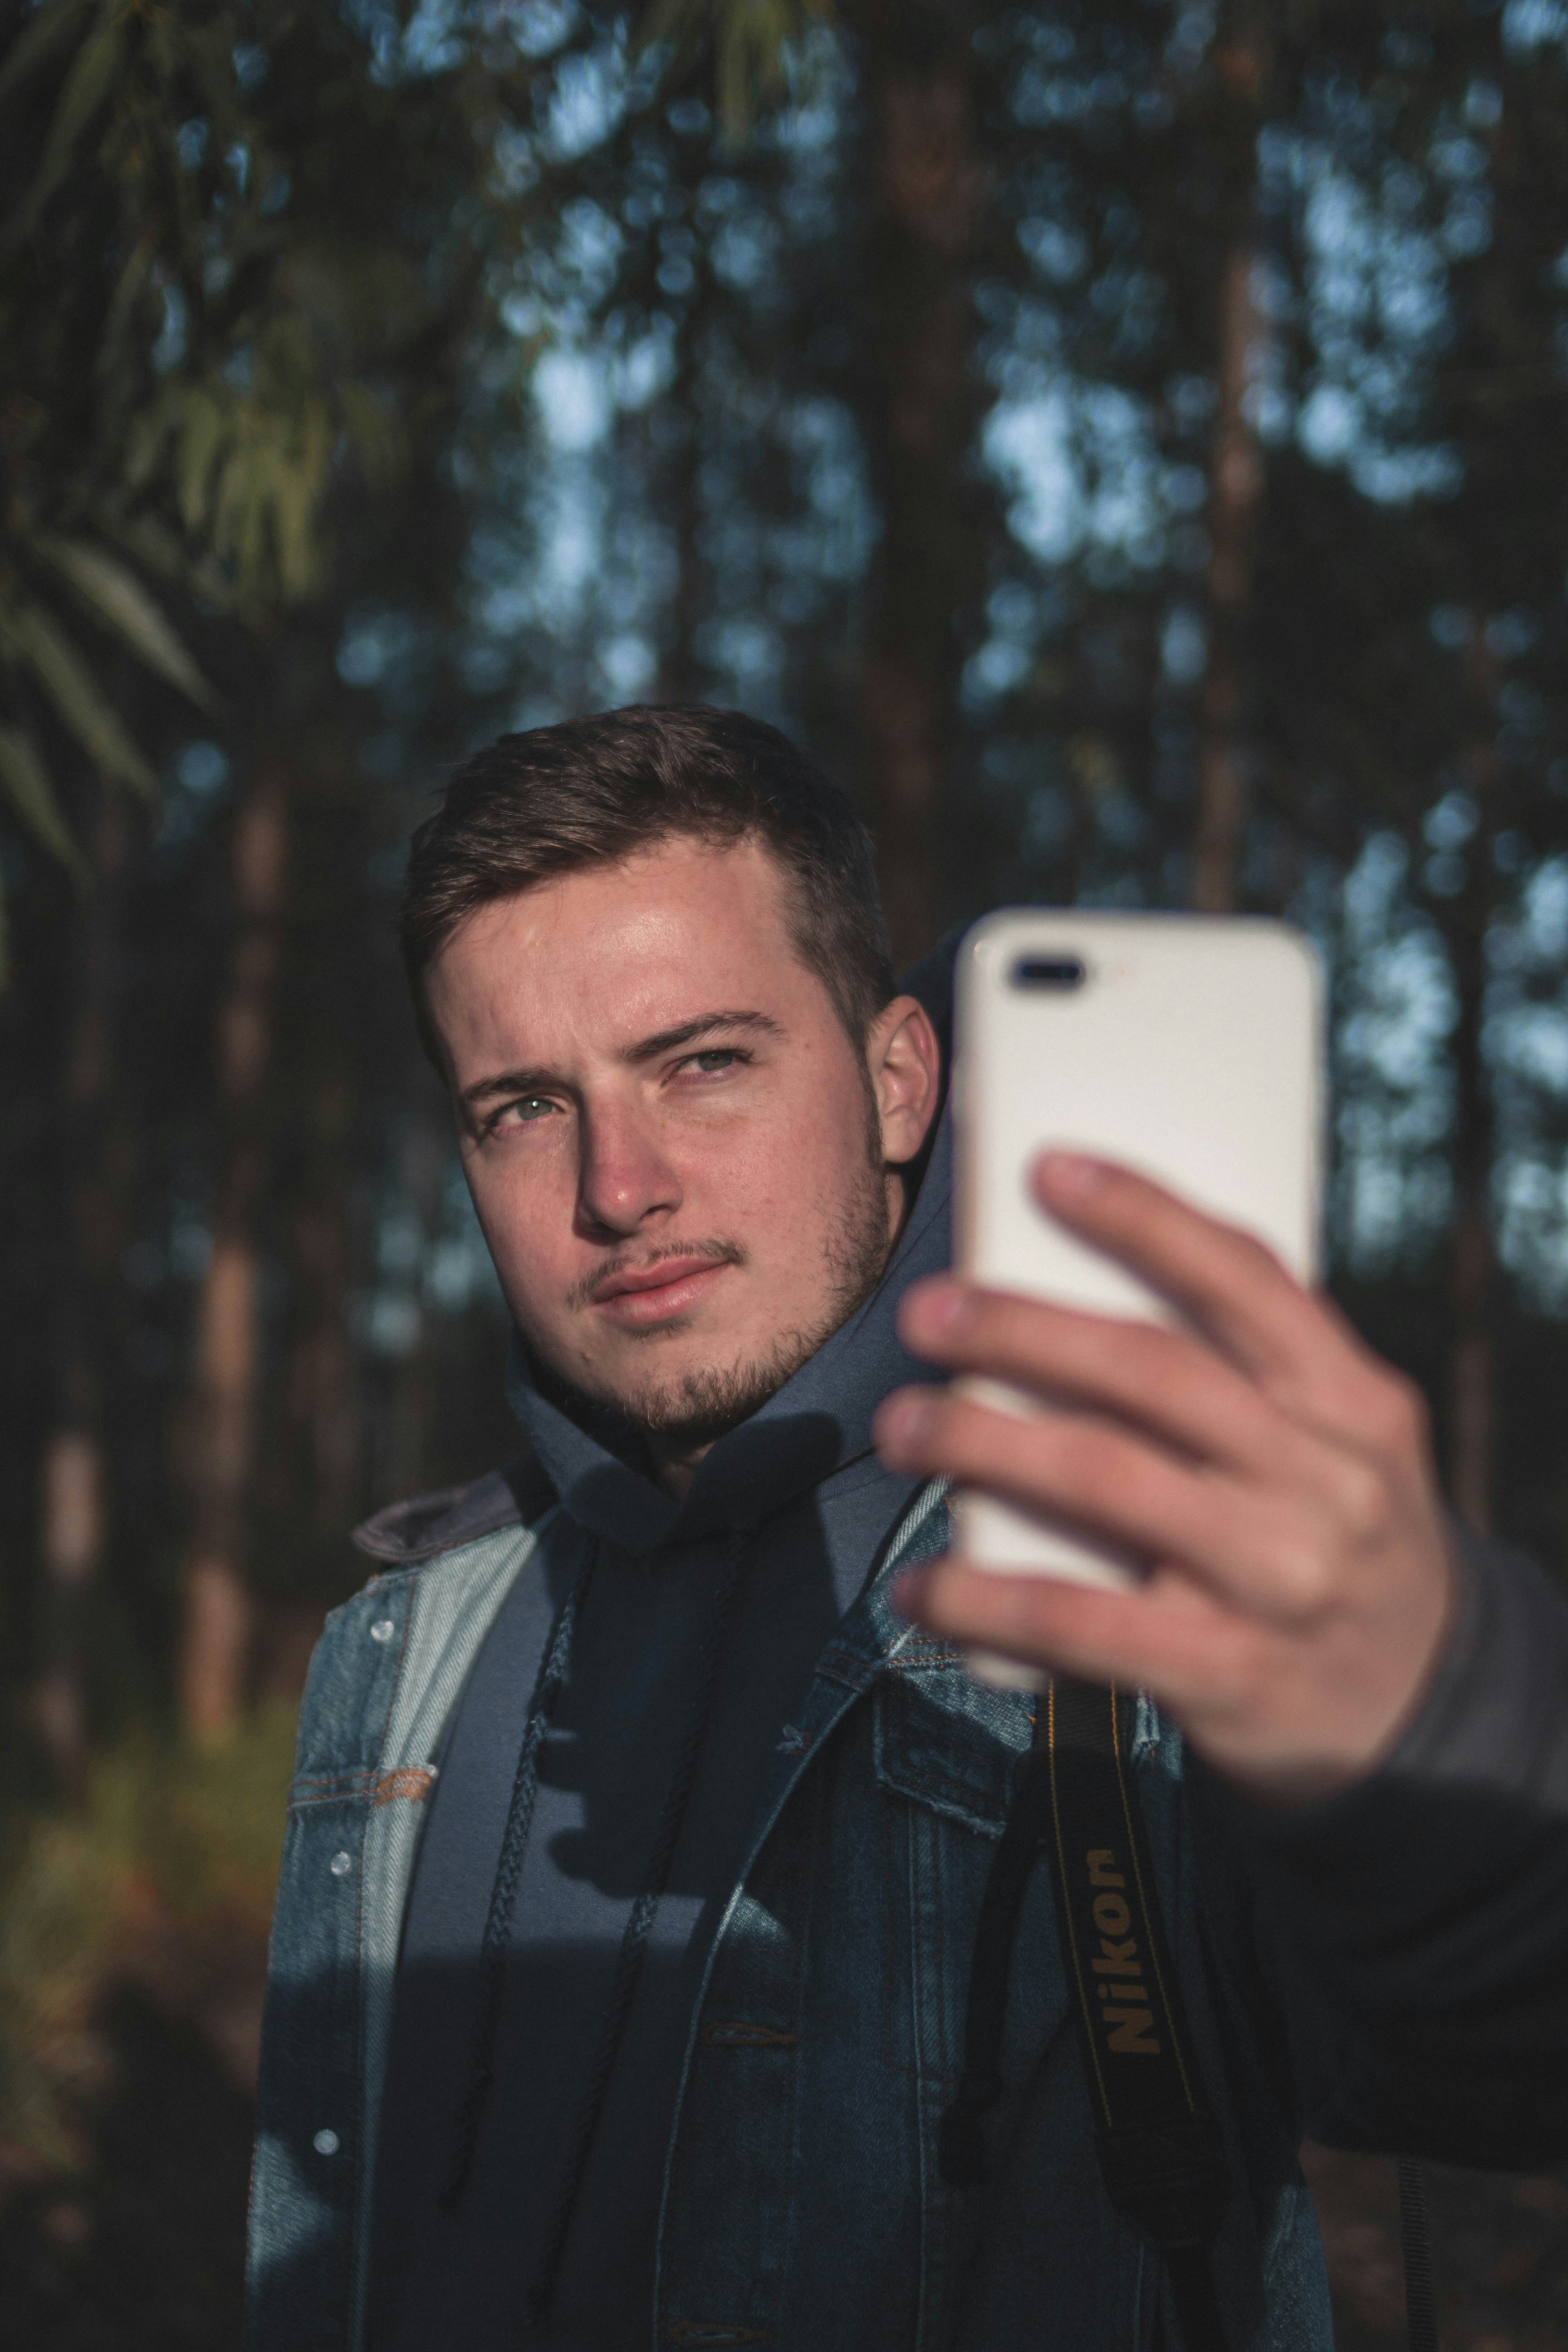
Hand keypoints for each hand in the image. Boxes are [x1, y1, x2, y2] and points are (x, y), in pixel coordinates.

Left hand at [872, 1152, 1458, 1804]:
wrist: (1420, 1713)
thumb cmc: (1333, 1540)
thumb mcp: (1337, 1443)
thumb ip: (1247, 1370)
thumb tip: (1087, 1276)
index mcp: (1354, 1402)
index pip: (1245, 1280)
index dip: (1143, 1215)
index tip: (1046, 1168)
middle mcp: (1326, 1481)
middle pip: (1152, 1372)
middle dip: (1023, 1330)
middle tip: (927, 1311)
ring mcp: (1280, 1580)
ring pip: (1104, 1481)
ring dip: (982, 1444)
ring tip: (900, 1425)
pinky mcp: (1230, 1675)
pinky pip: (1081, 1623)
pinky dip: (983, 1602)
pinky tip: (919, 1589)